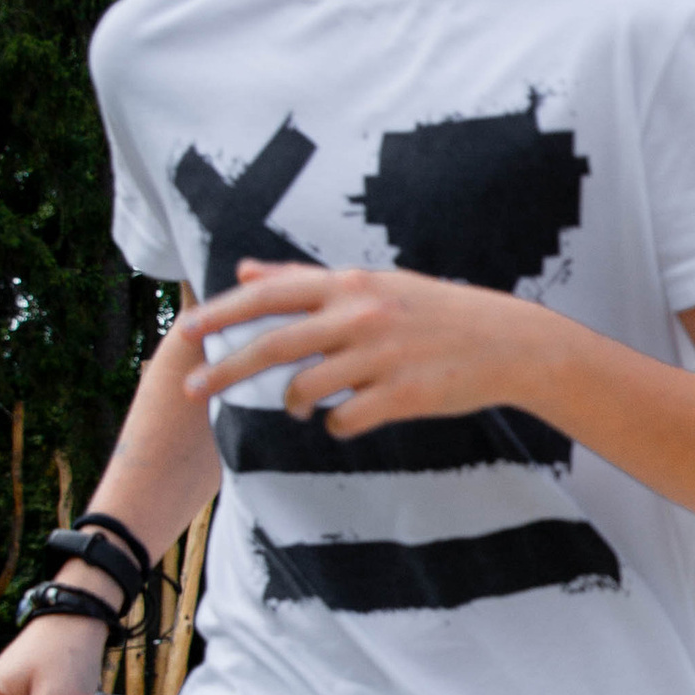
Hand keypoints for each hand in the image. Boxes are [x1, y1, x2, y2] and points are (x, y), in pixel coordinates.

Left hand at [178, 259, 544, 434]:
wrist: (508, 343)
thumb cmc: (434, 311)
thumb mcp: (373, 284)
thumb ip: (306, 280)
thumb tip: (244, 270)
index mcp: (351, 285)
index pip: (270, 295)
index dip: (223, 313)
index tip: (186, 332)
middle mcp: (361, 316)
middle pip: (273, 345)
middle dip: (225, 369)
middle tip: (194, 390)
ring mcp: (382, 357)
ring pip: (305, 389)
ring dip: (293, 404)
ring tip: (301, 407)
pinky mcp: (403, 396)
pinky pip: (344, 419)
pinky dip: (336, 424)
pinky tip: (347, 417)